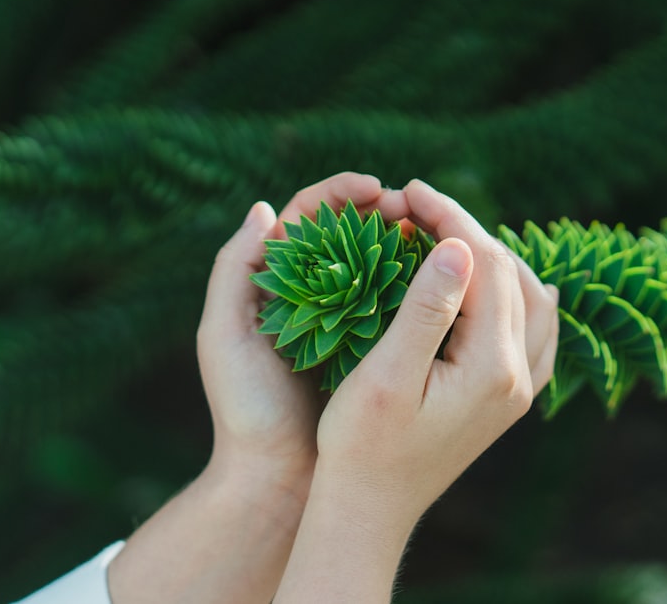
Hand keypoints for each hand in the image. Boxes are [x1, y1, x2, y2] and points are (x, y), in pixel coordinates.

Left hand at [109, 173, 407, 603]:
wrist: (277, 477)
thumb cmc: (245, 409)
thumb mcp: (223, 337)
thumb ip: (233, 271)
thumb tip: (265, 209)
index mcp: (274, 282)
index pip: (309, 217)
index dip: (342, 194)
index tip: (377, 189)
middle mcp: (311, 295)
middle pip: (351, 233)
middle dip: (384, 211)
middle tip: (417, 209)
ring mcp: (344, 321)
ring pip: (378, 266)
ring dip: (406, 244)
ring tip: (436, 235)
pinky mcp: (371, 350)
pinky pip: (397, 307)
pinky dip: (418, 287)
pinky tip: (443, 280)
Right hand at [274, 179, 558, 602]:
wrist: (370, 509)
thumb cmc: (360, 445)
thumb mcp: (385, 375)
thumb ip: (427, 309)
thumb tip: (459, 246)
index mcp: (492, 367)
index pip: (485, 266)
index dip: (450, 218)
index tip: (409, 191)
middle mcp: (519, 377)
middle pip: (511, 276)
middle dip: (467, 231)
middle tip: (416, 206)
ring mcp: (519, 391)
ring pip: (530, 299)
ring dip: (492, 258)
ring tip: (444, 236)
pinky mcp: (507, 400)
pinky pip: (533, 330)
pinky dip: (512, 294)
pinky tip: (490, 285)